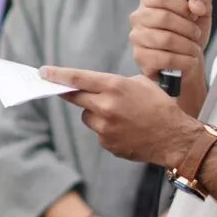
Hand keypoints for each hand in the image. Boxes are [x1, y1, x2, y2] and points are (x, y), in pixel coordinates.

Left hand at [40, 67, 200, 168]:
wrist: (174, 137)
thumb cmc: (159, 106)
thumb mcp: (140, 84)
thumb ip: (114, 83)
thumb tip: (94, 85)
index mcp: (115, 86)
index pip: (78, 79)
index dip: (58, 75)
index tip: (42, 72)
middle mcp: (106, 106)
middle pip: (76, 98)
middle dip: (72, 93)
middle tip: (68, 90)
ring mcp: (105, 127)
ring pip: (87, 116)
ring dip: (96, 113)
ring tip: (120, 116)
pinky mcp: (107, 143)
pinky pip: (99, 132)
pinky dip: (107, 129)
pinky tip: (126, 129)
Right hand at [129, 0, 211, 80]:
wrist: (186, 60)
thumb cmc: (189, 33)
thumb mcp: (201, 12)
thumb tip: (196, 6)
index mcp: (150, 0)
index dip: (182, 6)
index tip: (194, 15)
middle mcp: (139, 17)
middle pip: (164, 18)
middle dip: (188, 28)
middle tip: (196, 35)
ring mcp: (137, 37)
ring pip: (165, 39)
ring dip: (187, 46)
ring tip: (195, 50)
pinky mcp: (140, 57)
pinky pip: (164, 58)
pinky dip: (183, 61)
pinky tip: (190, 61)